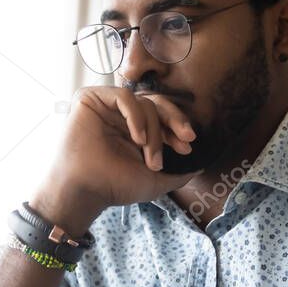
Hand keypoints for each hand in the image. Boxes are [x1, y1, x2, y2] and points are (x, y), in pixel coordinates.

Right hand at [30, 87, 200, 234]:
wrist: (86, 190)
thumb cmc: (115, 186)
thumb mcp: (156, 181)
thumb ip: (179, 172)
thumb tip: (201, 164)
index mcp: (135, 130)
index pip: (163, 117)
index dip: (178, 128)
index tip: (188, 146)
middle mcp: (122, 116)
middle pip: (157, 104)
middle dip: (175, 121)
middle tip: (186, 138)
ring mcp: (107, 106)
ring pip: (144, 103)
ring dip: (153, 131)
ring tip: (150, 157)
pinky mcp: (91, 99)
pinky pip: (124, 96)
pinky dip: (136, 116)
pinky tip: (137, 138)